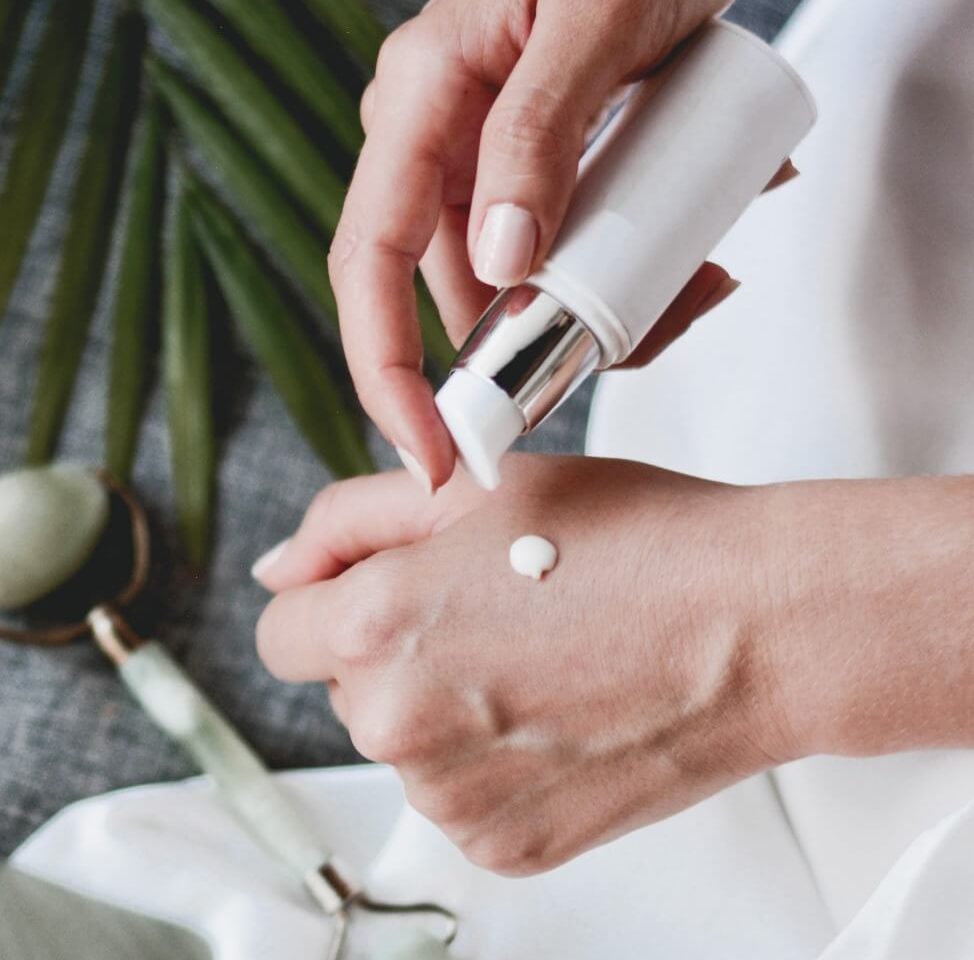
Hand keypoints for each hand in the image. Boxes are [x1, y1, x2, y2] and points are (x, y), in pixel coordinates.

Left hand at [254, 455, 792, 874]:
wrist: (755, 623)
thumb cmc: (635, 540)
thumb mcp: (477, 486)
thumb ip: (350, 520)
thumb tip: (279, 570)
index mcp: (377, 628)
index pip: (284, 630)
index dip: (335, 597)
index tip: (394, 586)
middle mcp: (398, 729)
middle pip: (347, 688)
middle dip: (399, 647)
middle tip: (499, 606)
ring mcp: (455, 800)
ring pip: (408, 744)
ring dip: (449, 704)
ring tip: (547, 655)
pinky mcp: (508, 846)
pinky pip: (464, 794)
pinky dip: (496, 758)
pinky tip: (565, 708)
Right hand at [329, 0, 797, 490]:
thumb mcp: (593, 19)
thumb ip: (537, 132)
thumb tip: (501, 266)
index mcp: (419, 102)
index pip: (368, 264)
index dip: (387, 373)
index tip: (432, 453)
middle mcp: (436, 141)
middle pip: (454, 295)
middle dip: (531, 351)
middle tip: (629, 351)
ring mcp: (486, 164)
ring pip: (520, 290)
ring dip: (601, 316)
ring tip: (696, 280)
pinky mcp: (538, 178)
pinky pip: (561, 260)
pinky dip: (623, 283)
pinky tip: (694, 261)